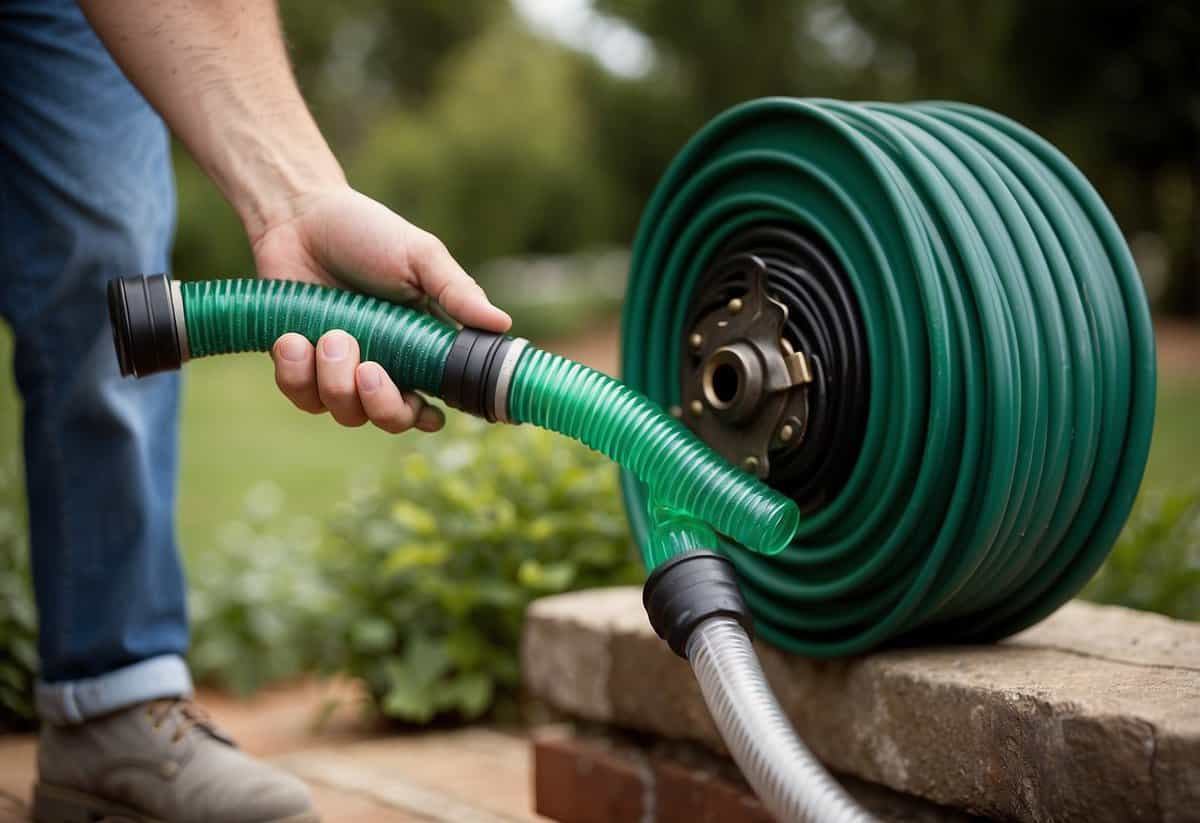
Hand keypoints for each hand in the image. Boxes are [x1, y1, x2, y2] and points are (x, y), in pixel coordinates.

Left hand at [251, 186, 510, 433]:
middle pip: (390, 419)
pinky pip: (299, 395)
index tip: (431, 414)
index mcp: (419, 348)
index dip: (432, 416)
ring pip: (343, 412)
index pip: (432, 399)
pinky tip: (293, 338)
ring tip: (329, 333)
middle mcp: (382, 366)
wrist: (299, 214)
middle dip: (382, 404)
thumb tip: (502, 324)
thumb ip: (457, 292)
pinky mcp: (297, 367)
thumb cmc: (366, 233)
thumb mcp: (420, 257)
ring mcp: (337, 370)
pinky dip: (295, 373)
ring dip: (335, 380)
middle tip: (369, 368)